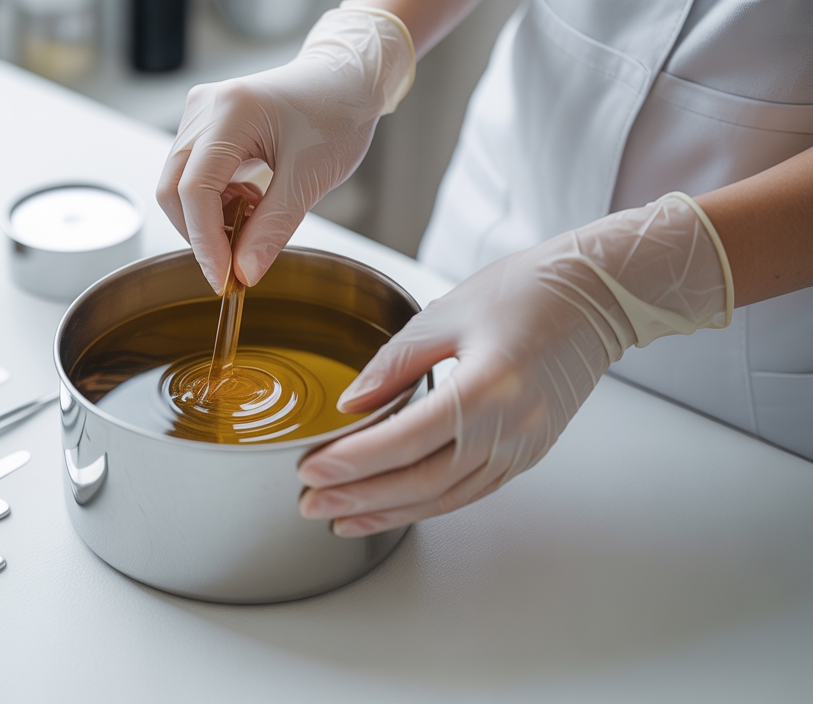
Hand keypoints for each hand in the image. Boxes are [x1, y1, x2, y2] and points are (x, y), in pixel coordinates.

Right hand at [156, 6, 413, 292]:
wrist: (344, 81)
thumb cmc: (335, 116)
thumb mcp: (310, 178)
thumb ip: (273, 228)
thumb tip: (244, 272)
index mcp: (231, 112)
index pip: (195, 190)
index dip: (205, 242)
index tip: (225, 279)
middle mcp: (204, 108)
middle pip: (173, 189)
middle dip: (201, 233)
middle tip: (236, 262)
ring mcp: (199, 113)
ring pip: (179, 185)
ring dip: (209, 217)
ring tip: (253, 220)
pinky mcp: (203, 124)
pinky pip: (192, 174)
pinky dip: (215, 201)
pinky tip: (248, 202)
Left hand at [298, 194, 732, 535]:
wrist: (601, 294)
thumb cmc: (529, 290)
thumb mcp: (447, 313)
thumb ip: (393, 363)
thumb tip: (350, 405)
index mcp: (487, 388)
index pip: (403, 441)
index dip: (351, 462)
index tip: (310, 470)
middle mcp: (509, 428)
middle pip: (420, 481)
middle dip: (359, 498)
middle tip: (310, 504)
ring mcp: (522, 447)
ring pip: (445, 497)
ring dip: (388, 513)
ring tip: (339, 518)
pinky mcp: (527, 454)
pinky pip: (468, 491)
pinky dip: (425, 505)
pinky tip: (392, 509)